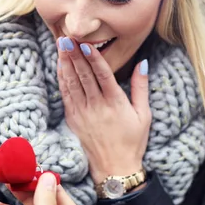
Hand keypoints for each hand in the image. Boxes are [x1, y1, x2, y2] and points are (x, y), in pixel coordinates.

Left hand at [57, 37, 151, 183]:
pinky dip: (62, 78)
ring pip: (72, 82)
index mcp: (115, 103)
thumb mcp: (144, 114)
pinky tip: (60, 65)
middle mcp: (97, 106)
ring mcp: (83, 113)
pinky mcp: (73, 119)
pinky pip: (66, 95)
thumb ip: (140, 87)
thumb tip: (142, 63)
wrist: (114, 168)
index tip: (85, 43)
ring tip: (61, 45)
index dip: (93, 58)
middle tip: (67, 36)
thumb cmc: (133, 140)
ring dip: (65, 62)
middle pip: (83, 75)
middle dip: (74, 54)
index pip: (103, 75)